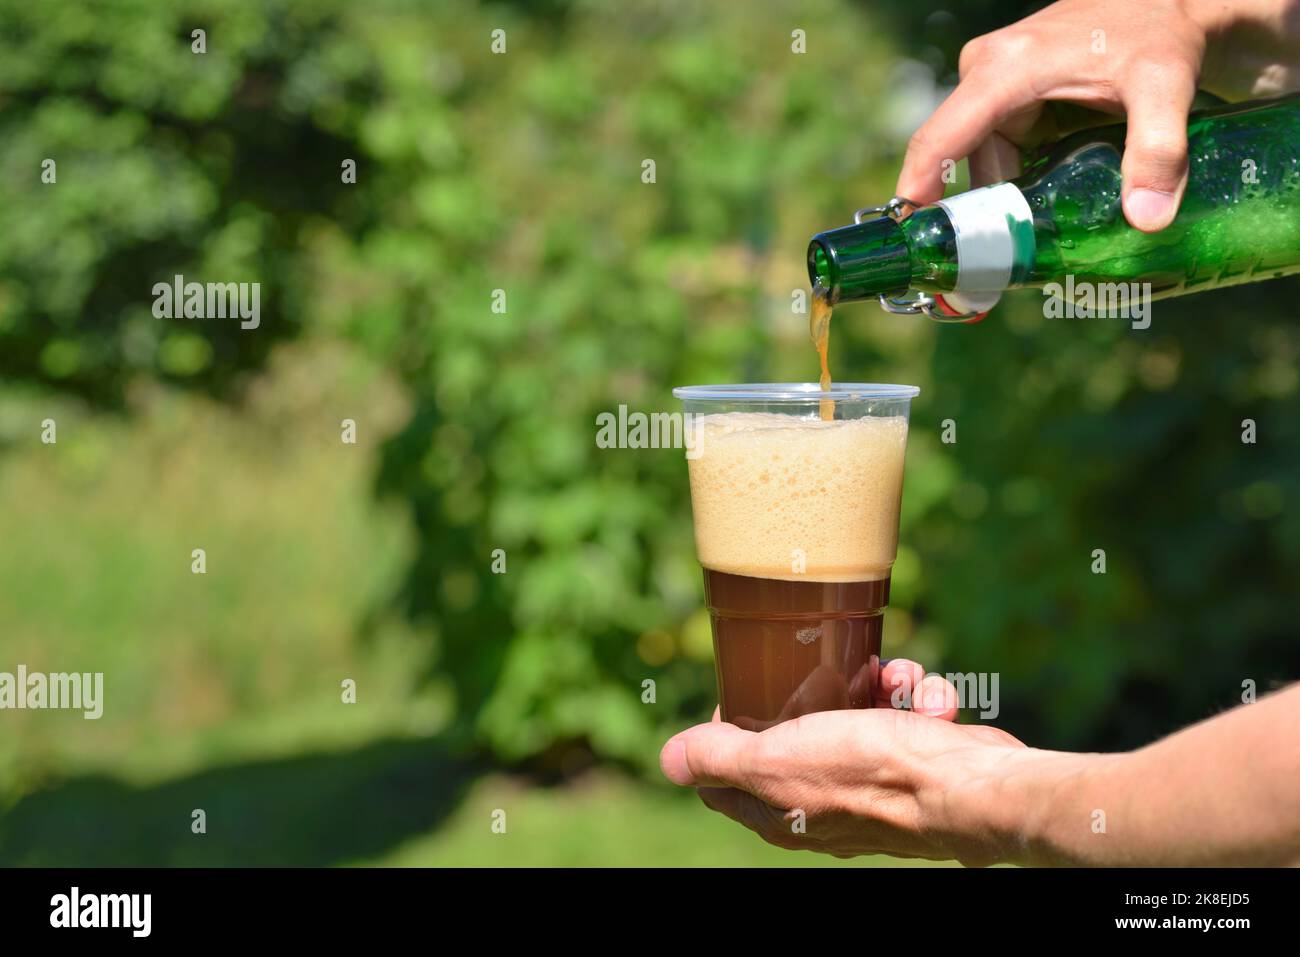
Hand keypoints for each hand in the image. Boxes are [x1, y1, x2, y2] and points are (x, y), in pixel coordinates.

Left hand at [660, 659, 1033, 864]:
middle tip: (829, 669)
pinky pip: (903, 712)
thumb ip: (721, 759)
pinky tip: (929, 702)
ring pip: (856, 709)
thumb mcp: (777, 760)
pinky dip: (917, 698)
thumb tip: (668, 760)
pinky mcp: (913, 761)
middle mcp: (822, 800)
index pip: (727, 774)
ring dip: (878, 681)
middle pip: (795, 730)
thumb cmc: (872, 773)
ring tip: (895, 678)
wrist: (972, 788)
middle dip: (816, 688)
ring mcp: (870, 781)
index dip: (726, 731)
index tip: (746, 689)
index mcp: (779, 808)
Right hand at [896, 0, 1299, 231]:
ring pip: (988, 161)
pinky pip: (1002, 150)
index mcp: (1004, 70)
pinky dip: (1021, 180)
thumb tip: (1147, 221)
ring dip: (1012, 196)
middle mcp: (987, 72)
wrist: (1173, 3)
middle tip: (1011, 260)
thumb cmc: (1163, 33)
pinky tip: (1048, 202)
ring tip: (1044, 232)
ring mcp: (994, 84)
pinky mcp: (1010, 94)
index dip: (916, 191)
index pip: (938, 139)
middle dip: (987, 210)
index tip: (909, 238)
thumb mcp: (1165, 87)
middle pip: (968, 162)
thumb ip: (1158, 151)